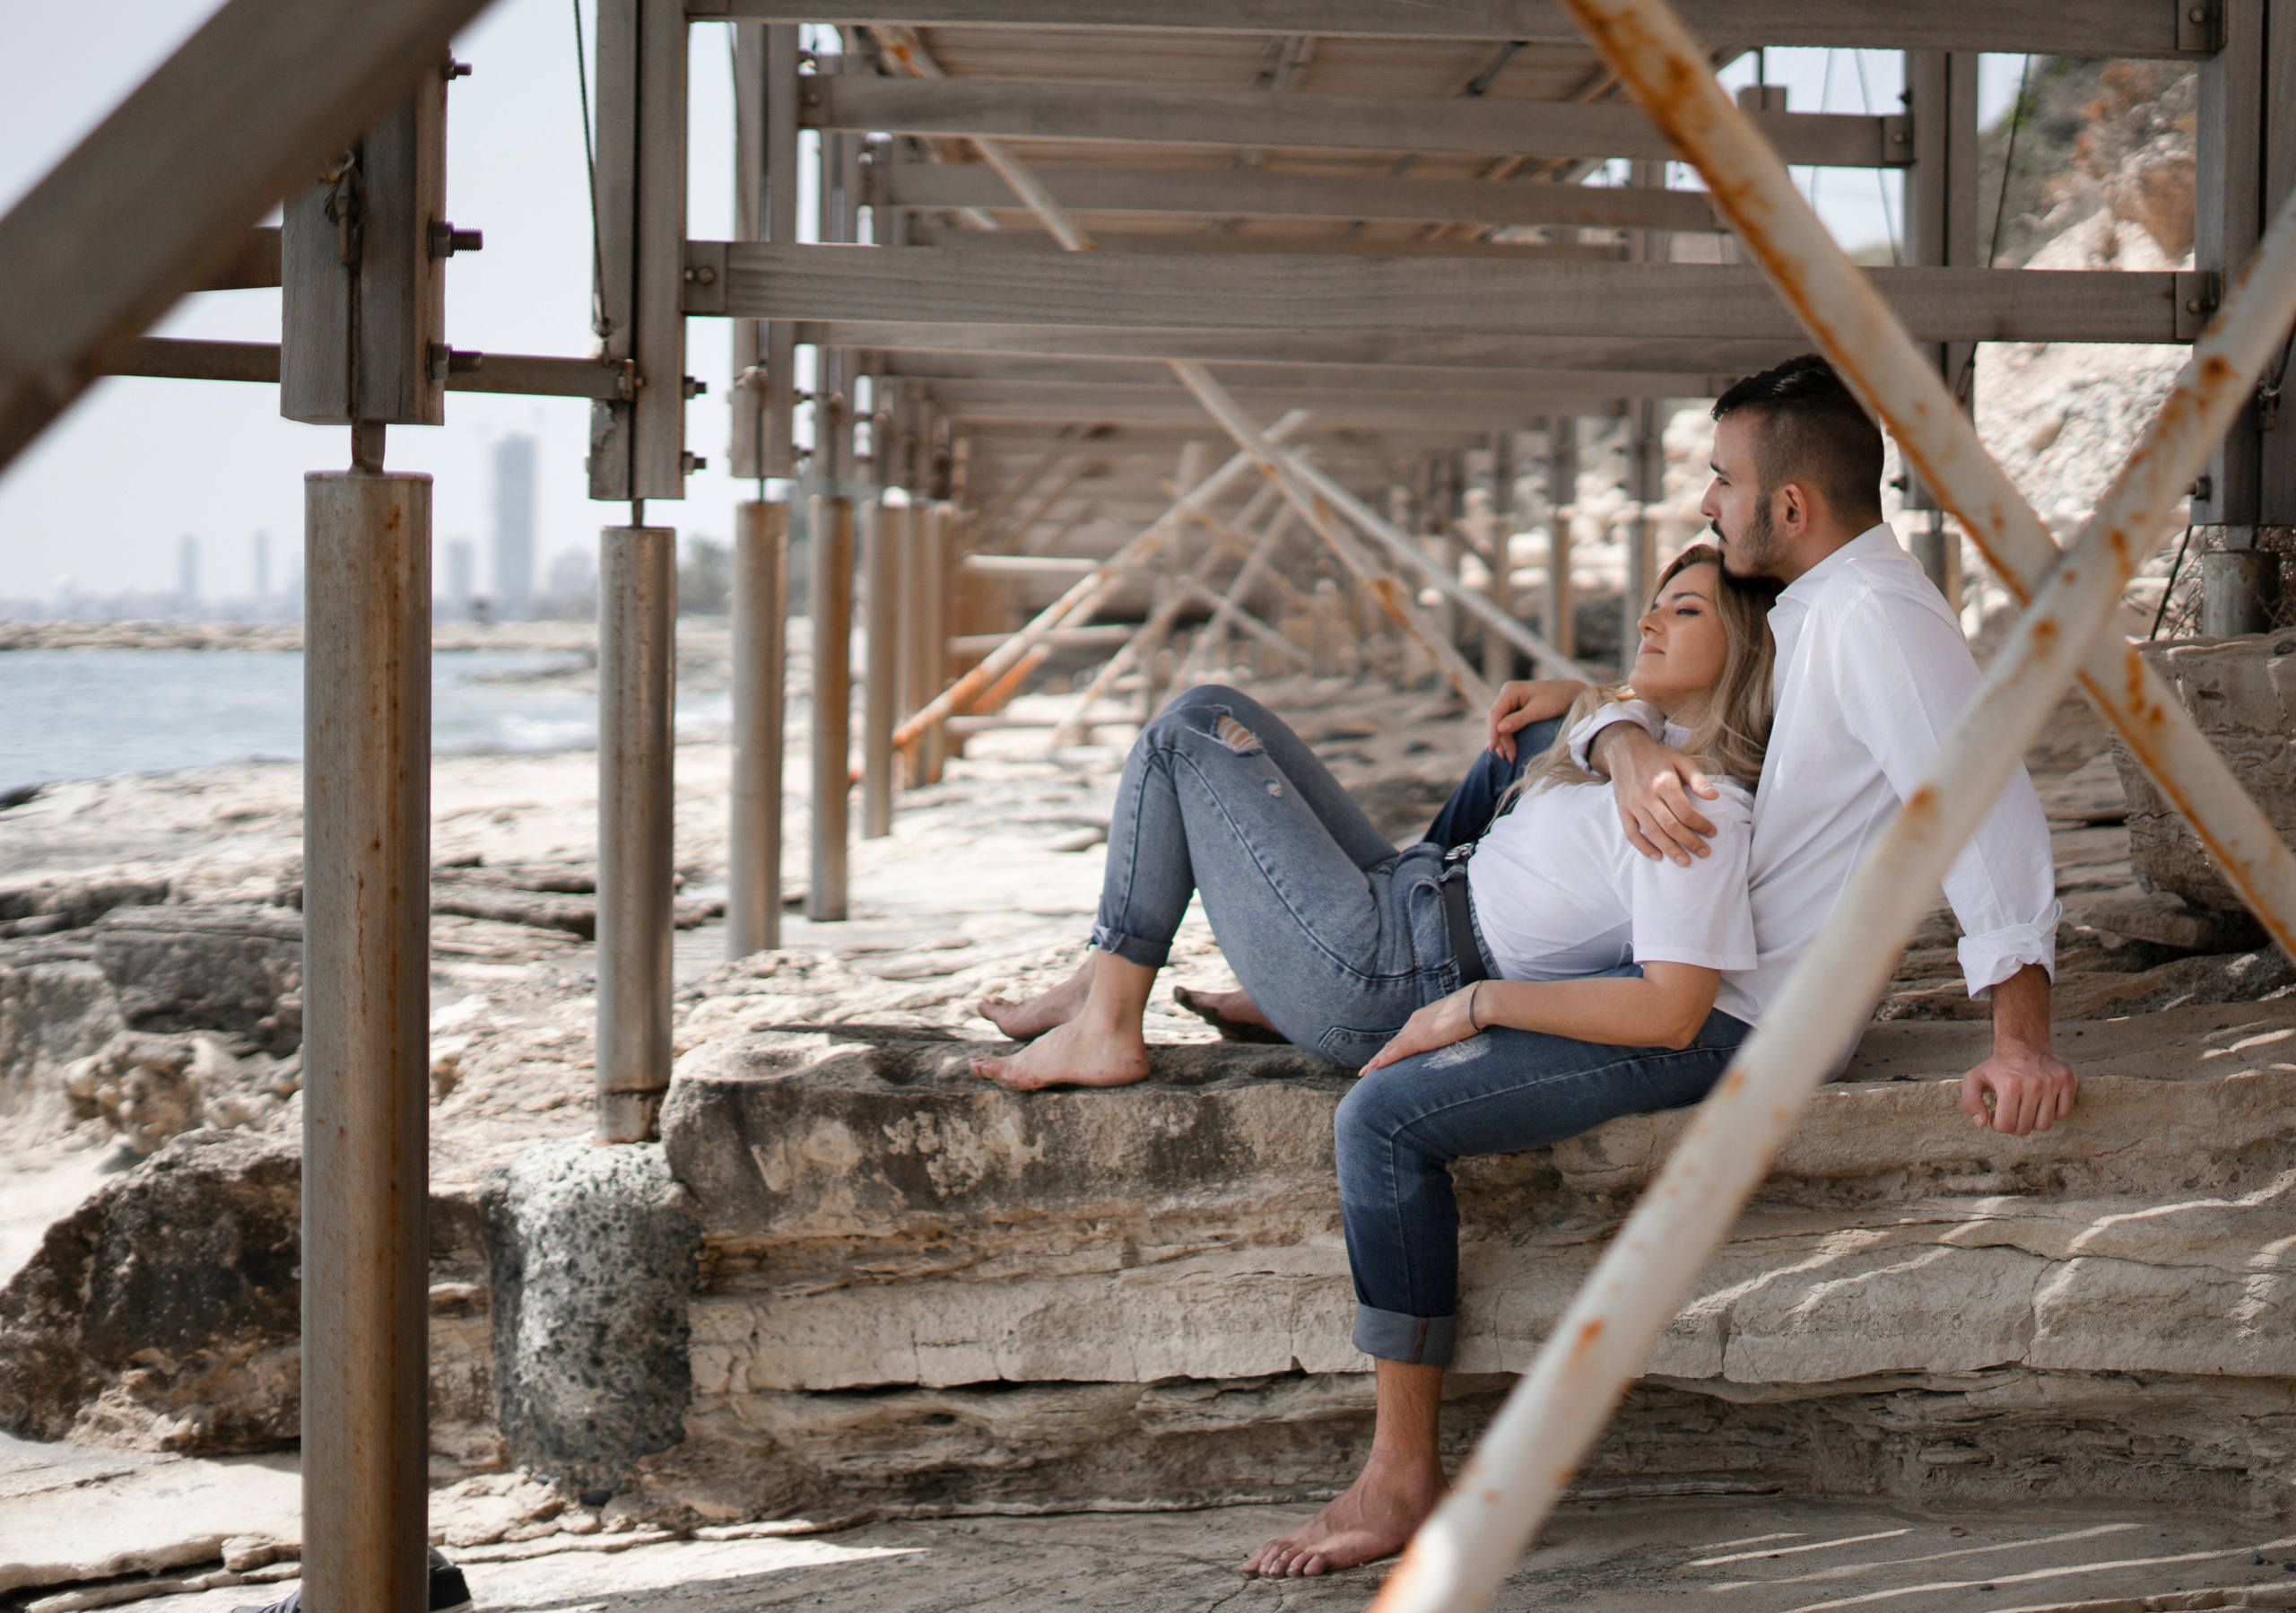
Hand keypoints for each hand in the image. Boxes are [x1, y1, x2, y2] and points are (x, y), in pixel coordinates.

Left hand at [1362, 988, 1481, 1072]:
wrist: (1478, 1003)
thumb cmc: (1474, 1010)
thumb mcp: (1456, 1022)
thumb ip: (1449, 1030)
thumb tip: (1454, 1037)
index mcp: (1422, 1019)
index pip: (1402, 1037)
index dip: (1391, 1049)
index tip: (1382, 1059)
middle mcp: (1414, 1023)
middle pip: (1392, 1043)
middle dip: (1380, 1057)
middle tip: (1368, 1069)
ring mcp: (1416, 1030)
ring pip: (1390, 1049)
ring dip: (1377, 1062)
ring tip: (1365, 1073)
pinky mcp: (1420, 1038)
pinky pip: (1396, 1051)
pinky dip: (1384, 1060)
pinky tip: (1373, 1068)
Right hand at [1485, 678, 1587, 760]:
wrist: (1572, 694)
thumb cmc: (1557, 699)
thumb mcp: (1538, 711)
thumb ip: (1517, 720)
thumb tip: (1499, 729)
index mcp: (1510, 690)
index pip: (1495, 713)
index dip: (1492, 732)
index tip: (1492, 748)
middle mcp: (1507, 695)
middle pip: (1496, 721)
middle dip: (1501, 739)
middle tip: (1509, 757)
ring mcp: (1511, 702)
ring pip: (1500, 725)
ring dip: (1504, 741)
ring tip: (1509, 757)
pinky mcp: (1516, 710)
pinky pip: (1507, 725)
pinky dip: (1509, 737)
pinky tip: (1509, 749)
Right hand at [1593, 726, 1718, 864]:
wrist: (1624, 749)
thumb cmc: (1658, 756)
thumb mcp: (1681, 761)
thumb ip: (1698, 779)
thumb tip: (1714, 796)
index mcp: (1664, 782)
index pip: (1685, 812)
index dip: (1701, 825)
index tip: (1712, 832)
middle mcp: (1647, 795)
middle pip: (1671, 826)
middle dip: (1690, 842)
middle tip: (1704, 853)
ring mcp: (1633, 804)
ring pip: (1653, 833)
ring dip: (1670, 850)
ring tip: (1685, 861)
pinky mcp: (1622, 809)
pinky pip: (1632, 833)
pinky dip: (1644, 847)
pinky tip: (1657, 856)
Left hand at [1960, 1042, 2075, 1134]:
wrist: (2022, 1043)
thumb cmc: (1997, 1066)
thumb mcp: (1973, 1079)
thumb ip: (1970, 1102)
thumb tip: (1982, 1123)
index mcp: (2009, 1085)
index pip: (2006, 1126)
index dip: (1999, 1124)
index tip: (1997, 1113)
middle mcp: (2033, 1084)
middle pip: (2025, 1128)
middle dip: (2015, 1125)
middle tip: (2011, 1111)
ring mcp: (2052, 1082)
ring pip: (2045, 1124)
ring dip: (2033, 1121)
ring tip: (2025, 1107)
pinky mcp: (2067, 1080)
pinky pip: (2063, 1113)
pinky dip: (2053, 1113)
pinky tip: (2042, 1102)